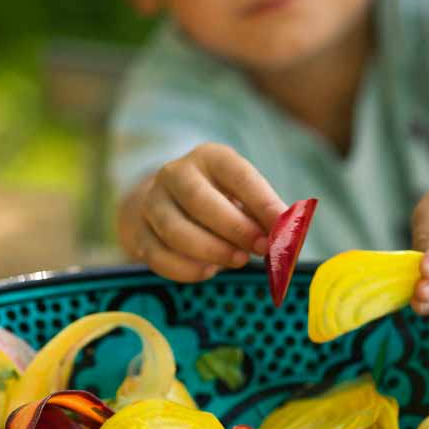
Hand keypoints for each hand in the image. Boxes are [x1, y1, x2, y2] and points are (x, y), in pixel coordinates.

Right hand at [120, 143, 286, 281]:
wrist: (169, 205)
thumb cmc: (221, 202)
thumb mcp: (246, 199)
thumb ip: (265, 215)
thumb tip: (289, 238)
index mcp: (210, 157)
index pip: (239, 175)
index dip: (263, 203)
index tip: (284, 229)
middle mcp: (176, 173)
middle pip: (200, 201)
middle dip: (235, 229)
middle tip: (262, 249)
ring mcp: (152, 202)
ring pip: (175, 230)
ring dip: (212, 251)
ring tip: (239, 261)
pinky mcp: (139, 232)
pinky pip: (159, 256)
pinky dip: (187, 269)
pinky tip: (210, 271)